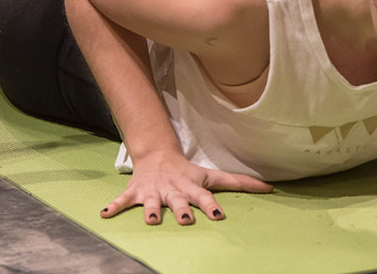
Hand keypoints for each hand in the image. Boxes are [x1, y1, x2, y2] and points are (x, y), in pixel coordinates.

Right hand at [101, 149, 272, 224]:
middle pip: (180, 202)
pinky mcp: (137, 192)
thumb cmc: (189, 172)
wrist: (158, 155)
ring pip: (153, 203)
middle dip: (182, 211)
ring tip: (151, 221)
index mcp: (193, 187)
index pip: (206, 197)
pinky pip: (123, 201)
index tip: (218, 216)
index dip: (212, 206)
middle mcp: (174, 190)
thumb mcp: (213, 176)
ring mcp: (155, 192)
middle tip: (185, 220)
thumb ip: (241, 183)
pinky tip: (104, 214)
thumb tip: (272, 188)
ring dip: (151, 211)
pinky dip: (114, 207)